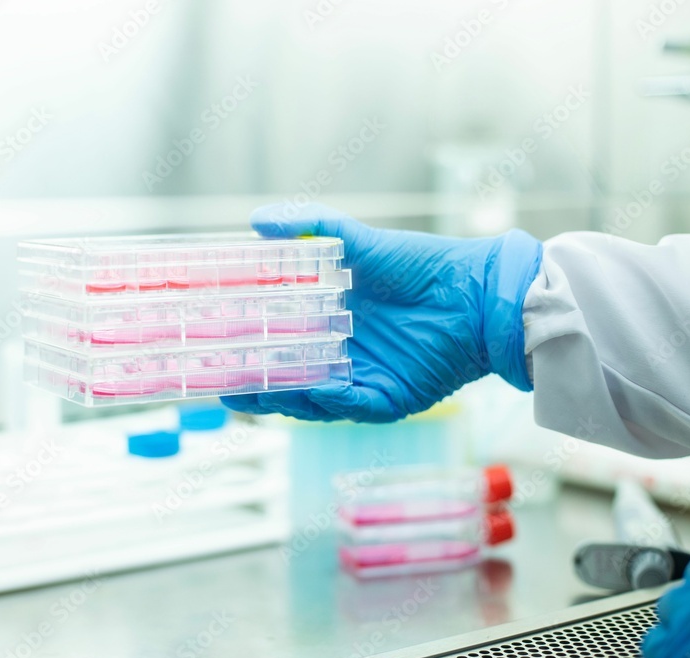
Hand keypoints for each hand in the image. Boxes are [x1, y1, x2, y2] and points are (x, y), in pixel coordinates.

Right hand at [220, 202, 542, 422]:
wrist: (473, 291)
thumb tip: (256, 219)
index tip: (215, 355)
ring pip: (312, 400)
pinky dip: (331, 399)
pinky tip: (312, 388)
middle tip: (222, 385)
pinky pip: (352, 405)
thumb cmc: (421, 266)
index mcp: (328, 327)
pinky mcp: (387, 398)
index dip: (249, 354)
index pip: (278, 347)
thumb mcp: (357, 242)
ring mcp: (361, 381)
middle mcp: (340, 359)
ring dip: (283, 398)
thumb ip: (310, 227)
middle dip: (255, 388)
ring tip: (250, 393)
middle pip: (287, 381)